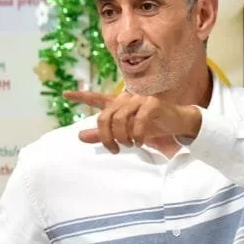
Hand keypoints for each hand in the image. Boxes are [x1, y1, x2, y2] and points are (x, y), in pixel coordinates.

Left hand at [63, 90, 201, 153]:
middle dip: (107, 137)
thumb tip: (79, 136)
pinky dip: (137, 134)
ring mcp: (139, 99)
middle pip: (105, 117)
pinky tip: (140, 142)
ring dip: (123, 137)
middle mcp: (127, 98)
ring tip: (130, 145)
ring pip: (119, 120)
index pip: (98, 99)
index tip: (65, 94)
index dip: (81, 97)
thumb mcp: (125, 132)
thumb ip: (103, 134)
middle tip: (114, 149)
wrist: (178, 123)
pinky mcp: (152, 104)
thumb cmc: (152, 126)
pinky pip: (138, 120)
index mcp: (119, 104)